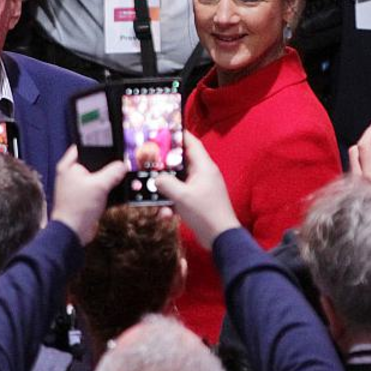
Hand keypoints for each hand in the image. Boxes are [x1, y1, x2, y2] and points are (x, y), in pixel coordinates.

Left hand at [50, 146, 126, 244]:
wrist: (73, 233)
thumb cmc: (78, 208)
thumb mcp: (99, 185)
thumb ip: (113, 172)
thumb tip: (123, 165)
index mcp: (69, 166)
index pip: (83, 147)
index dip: (97, 145)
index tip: (111, 146)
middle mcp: (71, 174)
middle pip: (94, 162)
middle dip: (106, 164)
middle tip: (118, 164)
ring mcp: (78, 186)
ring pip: (97, 176)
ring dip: (108, 179)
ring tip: (118, 178)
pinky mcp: (85, 197)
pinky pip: (98, 188)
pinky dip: (106, 190)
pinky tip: (114, 191)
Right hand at [155, 132, 239, 250]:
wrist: (221, 238)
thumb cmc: (205, 212)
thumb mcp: (182, 196)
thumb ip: (166, 183)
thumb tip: (156, 178)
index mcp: (204, 166)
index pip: (191, 143)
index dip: (178, 135)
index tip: (162, 132)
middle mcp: (203, 174)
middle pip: (181, 162)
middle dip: (165, 165)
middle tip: (149, 163)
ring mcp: (201, 187)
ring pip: (179, 181)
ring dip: (166, 189)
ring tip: (154, 196)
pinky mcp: (198, 200)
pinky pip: (181, 196)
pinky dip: (172, 203)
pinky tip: (165, 214)